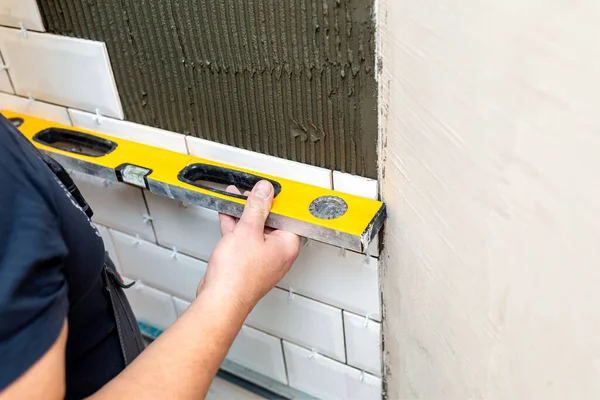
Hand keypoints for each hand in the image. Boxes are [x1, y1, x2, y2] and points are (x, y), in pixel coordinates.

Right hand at [197, 180, 299, 310]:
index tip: (268, 189)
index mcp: (287, 245)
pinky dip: (236, 226)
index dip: (278, 200)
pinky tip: (227, 214)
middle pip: (271, 221)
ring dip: (244, 214)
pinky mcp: (247, 263)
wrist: (220, 299)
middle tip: (249, 193)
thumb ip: (257, 207)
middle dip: (258, 205)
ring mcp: (262, 259)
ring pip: (255, 229)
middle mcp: (278, 253)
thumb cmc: (238, 276)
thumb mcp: (248, 231)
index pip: (288, 216)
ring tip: (235, 198)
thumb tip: (265, 191)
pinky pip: (244, 239)